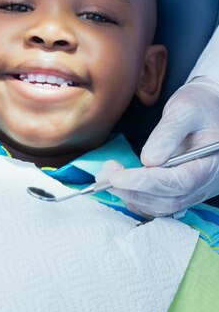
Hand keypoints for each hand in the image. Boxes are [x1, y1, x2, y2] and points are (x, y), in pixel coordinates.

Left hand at [95, 78, 218, 216]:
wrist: (207, 109)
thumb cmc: (199, 106)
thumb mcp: (185, 110)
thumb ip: (168, 133)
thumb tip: (148, 160)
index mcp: (210, 163)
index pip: (179, 182)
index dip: (146, 183)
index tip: (118, 178)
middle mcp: (204, 183)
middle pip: (168, 199)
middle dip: (132, 190)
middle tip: (105, 175)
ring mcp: (194, 190)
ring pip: (161, 206)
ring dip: (130, 195)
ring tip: (107, 175)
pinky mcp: (181, 190)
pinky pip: (158, 203)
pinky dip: (136, 198)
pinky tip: (120, 183)